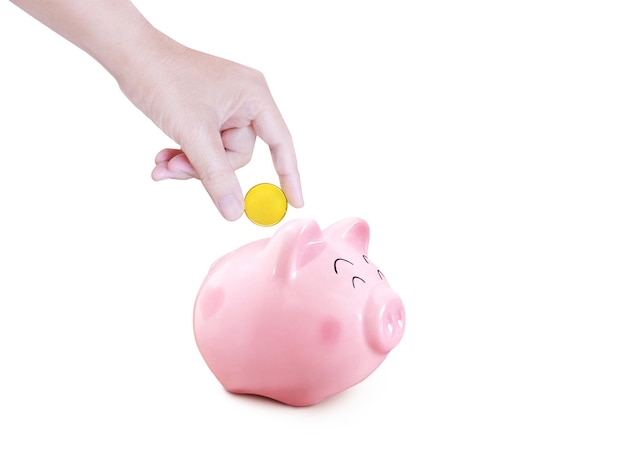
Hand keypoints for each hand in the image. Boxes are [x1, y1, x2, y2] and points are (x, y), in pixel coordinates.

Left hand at [118, 36, 303, 219]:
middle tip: (177, 169)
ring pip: (216, 155)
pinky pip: (204, 146)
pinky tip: (163, 157)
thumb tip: (235, 212)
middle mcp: (244, 101)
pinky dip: (184, 155)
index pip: (281, 143)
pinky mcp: (205, 113)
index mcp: (254, 97)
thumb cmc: (165, 79)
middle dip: (207, 168)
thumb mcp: (194, 134)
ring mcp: (224, 107)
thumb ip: (217, 176)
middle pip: (238, 155)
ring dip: (189, 165)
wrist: (129, 56)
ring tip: (163, 163)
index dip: (289, 175)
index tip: (295, 203)